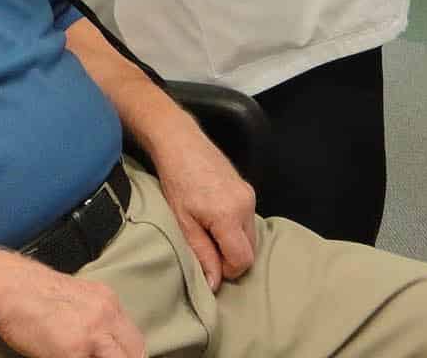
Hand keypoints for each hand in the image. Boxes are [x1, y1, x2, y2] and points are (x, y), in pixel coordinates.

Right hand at [0, 257, 143, 357]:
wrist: (9, 287)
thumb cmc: (34, 294)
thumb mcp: (77, 298)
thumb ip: (95, 318)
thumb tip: (103, 344)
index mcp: (109, 302)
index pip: (134, 341)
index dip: (127, 356)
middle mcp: (107, 315)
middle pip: (134, 353)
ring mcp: (93, 334)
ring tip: (81, 355)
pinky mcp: (74, 351)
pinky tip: (63, 357)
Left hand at [152, 136, 256, 290]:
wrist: (180, 142)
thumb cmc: (176, 181)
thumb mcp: (183, 222)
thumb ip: (202, 254)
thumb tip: (215, 283)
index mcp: (229, 215)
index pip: (242, 260)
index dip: (227, 270)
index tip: (210, 263)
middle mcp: (246, 205)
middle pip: (250, 249)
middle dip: (231, 256)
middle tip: (206, 247)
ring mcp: (249, 194)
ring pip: (250, 235)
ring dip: (233, 241)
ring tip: (208, 229)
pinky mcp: (247, 188)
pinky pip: (248, 219)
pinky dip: (235, 226)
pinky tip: (214, 216)